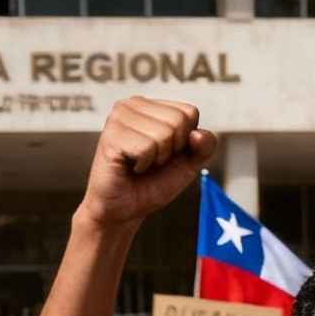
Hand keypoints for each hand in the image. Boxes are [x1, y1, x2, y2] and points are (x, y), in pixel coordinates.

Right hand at [77, 98, 218, 229]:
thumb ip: (204, 147)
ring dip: (156, 159)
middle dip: (171, 150)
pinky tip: (129, 167)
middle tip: (150, 162)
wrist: (123, 211)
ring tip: (139, 164)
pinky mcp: (110, 135)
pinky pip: (146, 148)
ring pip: (163, 134)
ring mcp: (119, 117)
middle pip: (178, 121)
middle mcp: (132, 104)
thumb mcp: (188, 164)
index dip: (185, 142)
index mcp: (151, 105)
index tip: (165, 154)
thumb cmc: (152, 184)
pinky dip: (143, 164)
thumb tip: (198, 134)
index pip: (190, 112)